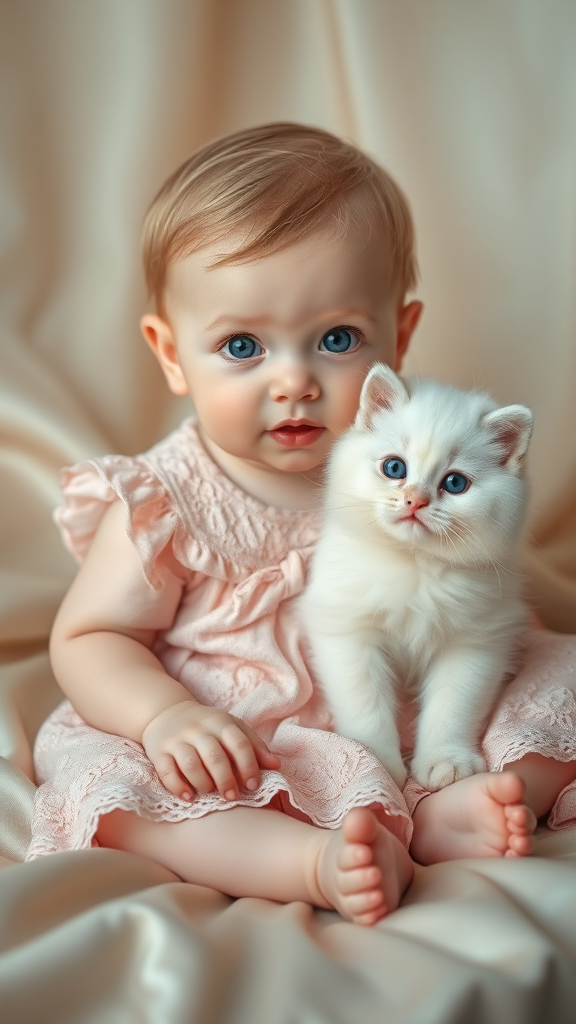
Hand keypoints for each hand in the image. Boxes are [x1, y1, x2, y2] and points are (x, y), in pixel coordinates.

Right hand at [142, 700, 280, 801]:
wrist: (166, 713)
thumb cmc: (207, 727)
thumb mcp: (231, 728)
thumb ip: (254, 746)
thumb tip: (276, 766)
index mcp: (221, 722)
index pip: (239, 743)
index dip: (248, 766)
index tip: (253, 786)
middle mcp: (198, 729)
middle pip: (215, 756)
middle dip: (226, 780)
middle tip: (232, 797)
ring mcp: (177, 739)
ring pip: (191, 764)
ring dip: (204, 784)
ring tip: (210, 793)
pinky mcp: (158, 751)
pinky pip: (167, 771)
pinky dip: (178, 787)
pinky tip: (189, 797)